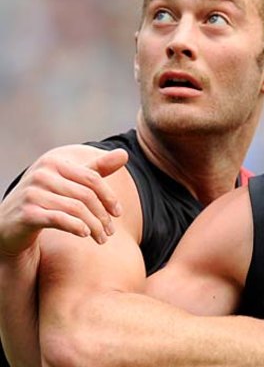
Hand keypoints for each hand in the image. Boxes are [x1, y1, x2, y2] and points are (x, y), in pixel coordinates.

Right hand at [0, 148, 126, 256]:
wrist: (8, 224)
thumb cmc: (46, 200)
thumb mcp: (70, 182)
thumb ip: (96, 169)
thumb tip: (124, 154)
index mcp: (54, 163)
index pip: (93, 178)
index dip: (109, 197)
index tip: (118, 213)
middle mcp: (41, 174)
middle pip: (86, 195)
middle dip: (102, 216)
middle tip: (110, 231)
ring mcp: (32, 193)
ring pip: (76, 209)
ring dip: (94, 226)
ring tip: (102, 238)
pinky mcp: (27, 213)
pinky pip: (60, 219)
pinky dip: (77, 227)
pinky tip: (85, 234)